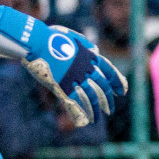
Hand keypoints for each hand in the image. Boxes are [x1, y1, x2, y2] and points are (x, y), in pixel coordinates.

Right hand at [0, 4, 126, 127]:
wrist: (36, 40)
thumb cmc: (50, 36)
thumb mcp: (73, 37)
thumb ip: (85, 44)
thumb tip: (95, 49)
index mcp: (90, 56)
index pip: (109, 71)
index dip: (117, 82)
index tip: (122, 91)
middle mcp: (86, 68)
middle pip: (102, 87)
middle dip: (108, 100)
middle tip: (111, 110)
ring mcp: (75, 78)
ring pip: (91, 97)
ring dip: (95, 110)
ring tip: (97, 120)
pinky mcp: (62, 86)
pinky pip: (74, 103)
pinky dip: (80, 113)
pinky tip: (84, 121)